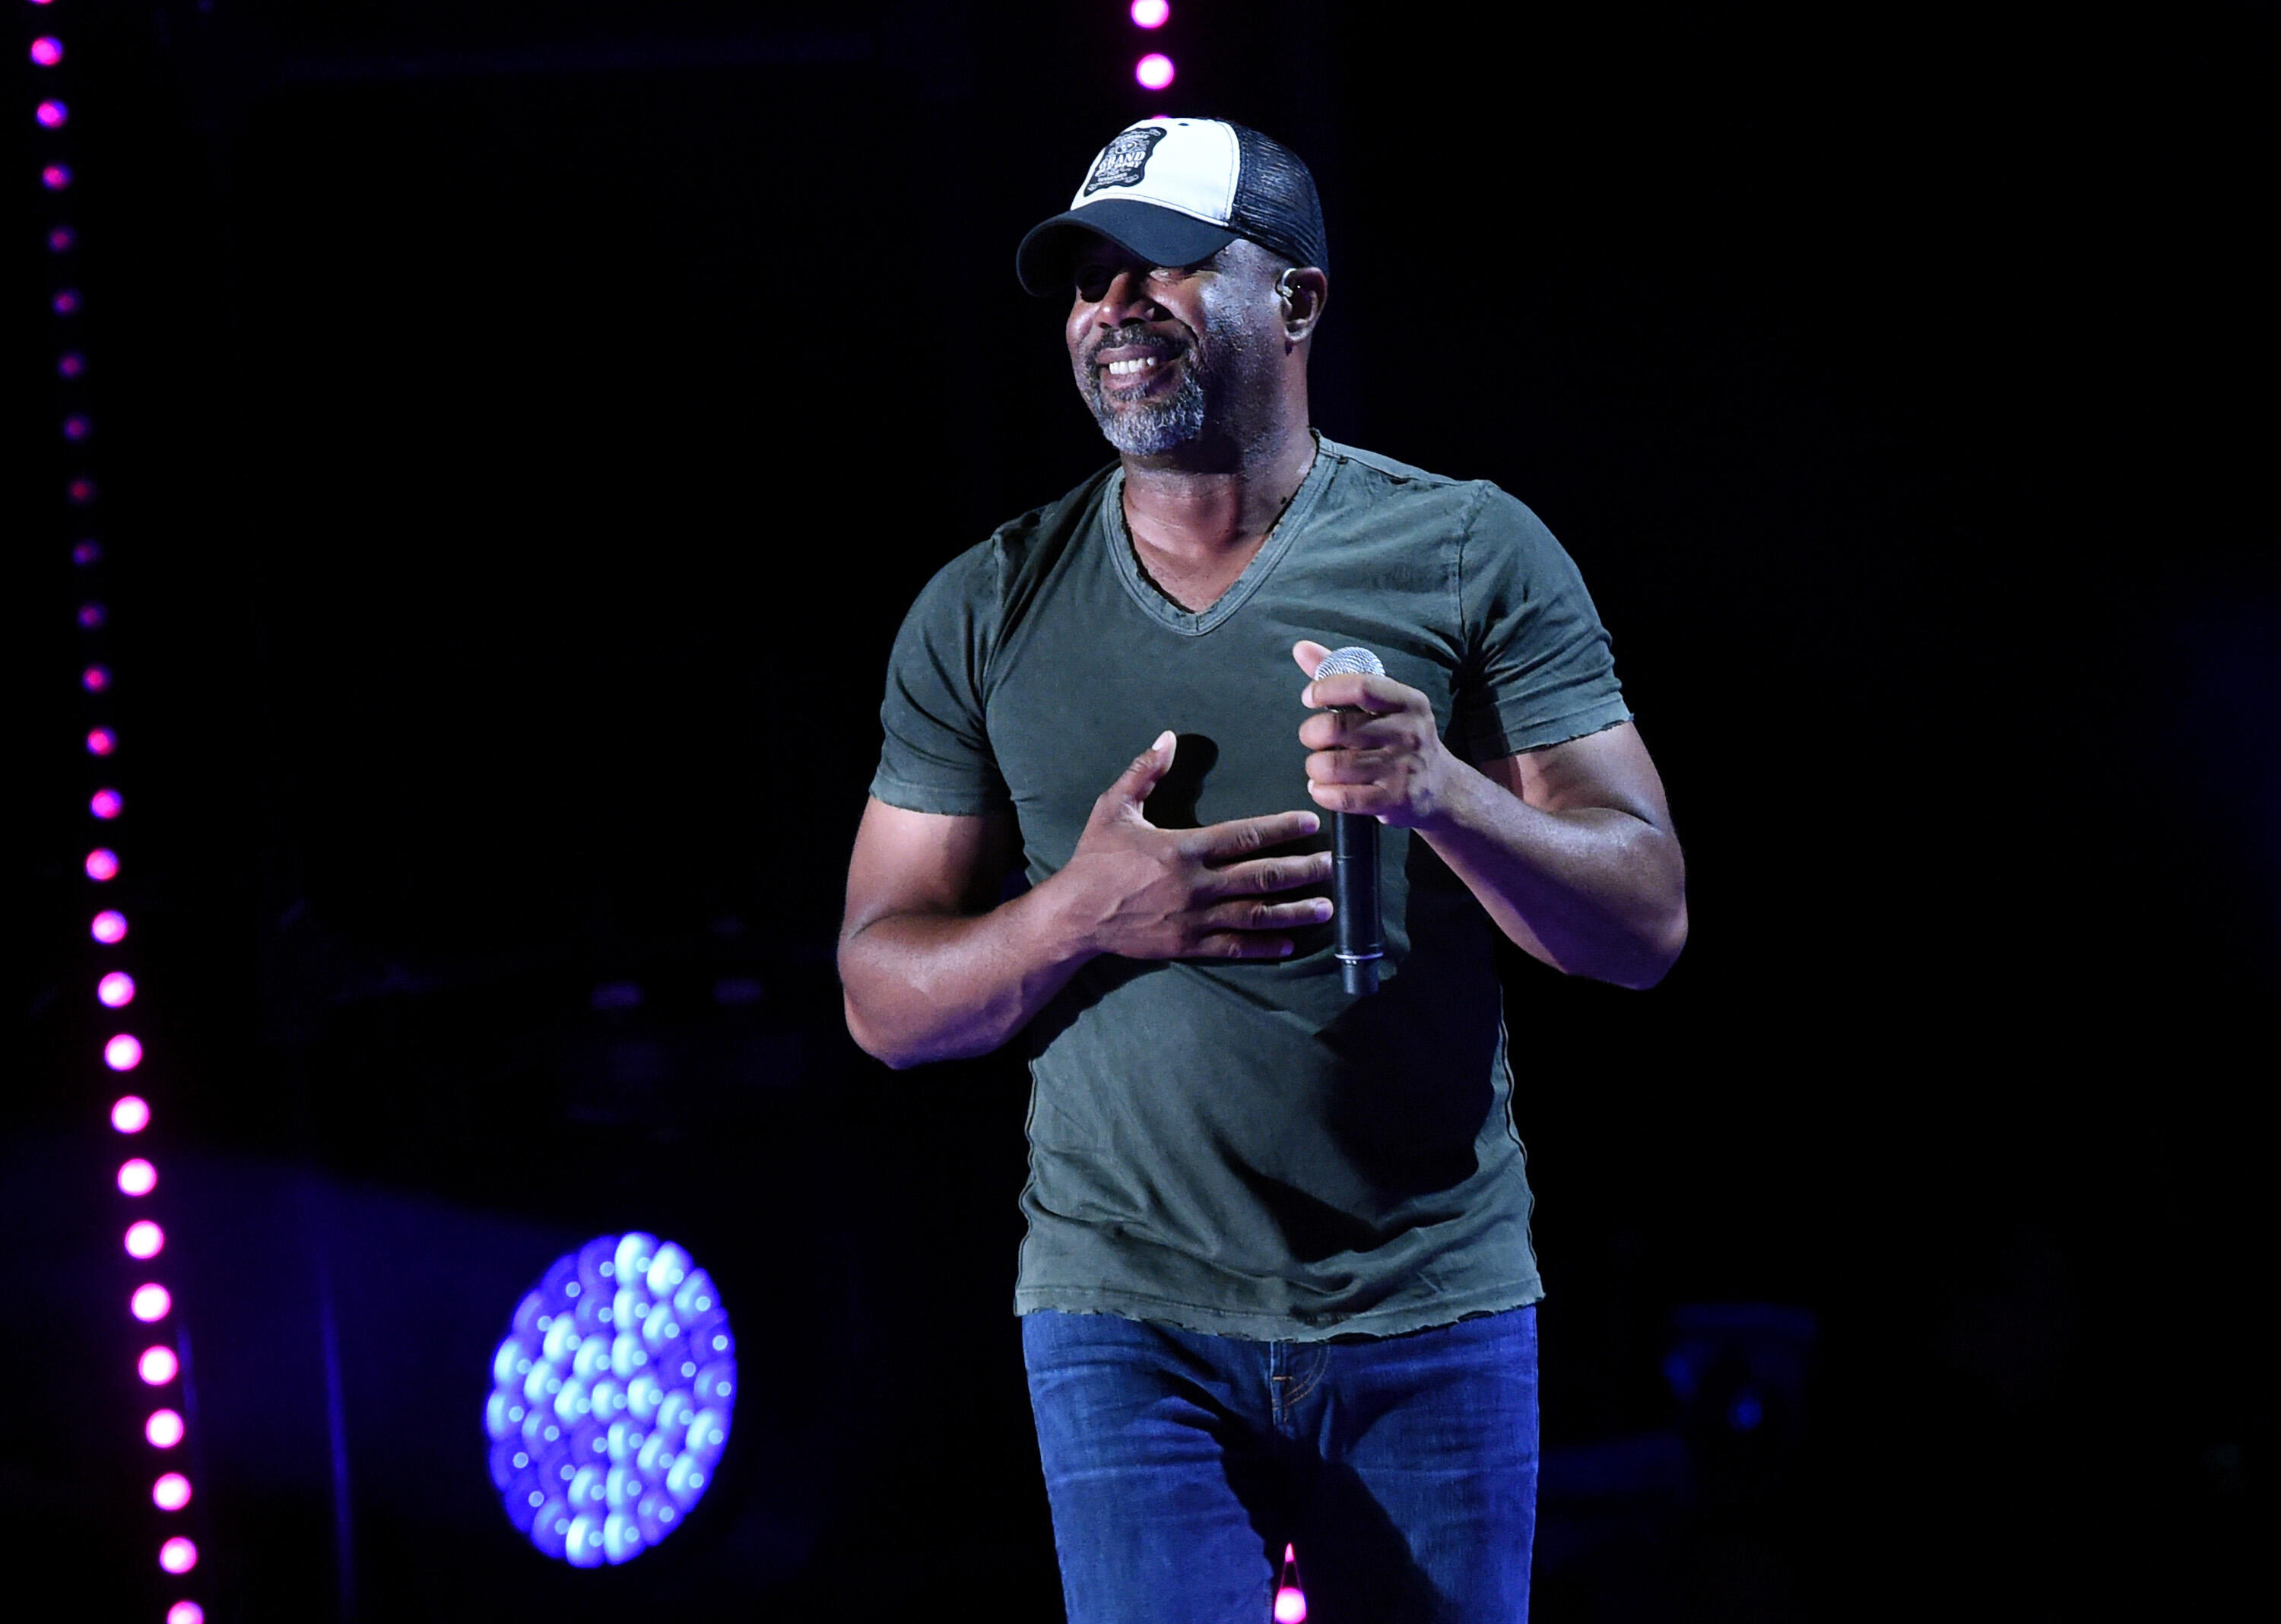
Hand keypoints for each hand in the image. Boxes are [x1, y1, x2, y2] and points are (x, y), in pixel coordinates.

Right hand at [1060, 731, 1332, 959]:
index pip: (1244, 835)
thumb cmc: (1094, 859)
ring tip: (1325, 907)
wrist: (1074, 915)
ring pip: (1255, 914)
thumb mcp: (1114, 808)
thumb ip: (1144, 772)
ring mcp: (1194, 919)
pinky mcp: (1188, 945)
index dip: (1281, 828)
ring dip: (1293, 910)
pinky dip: (1264, 946)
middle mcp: (1196, 885)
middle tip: (1329, 865)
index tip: (1310, 822)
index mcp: (1183, 848)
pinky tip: (1290, 943)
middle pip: (1260, 875)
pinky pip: (1235, 947)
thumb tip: (1168, 736)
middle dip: (1300, 870)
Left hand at [1293, 640, 1461, 829]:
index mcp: (1408, 701)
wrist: (1441, 787)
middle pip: (1338, 727)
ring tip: (1318, 766)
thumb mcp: (1383, 704)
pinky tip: (1322, 788)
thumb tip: (1301, 648)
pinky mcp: (1394, 799)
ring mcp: (1402, 768)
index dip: (1326, 689)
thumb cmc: (1401, 738)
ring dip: (1314, 766)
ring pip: (1333, 765)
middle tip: (1312, 738)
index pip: (1361, 686)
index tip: (1310, 697)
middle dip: (1311, 733)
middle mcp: (1409, 732)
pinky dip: (1322, 793)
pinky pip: (1342, 797)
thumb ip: (1341, 674)